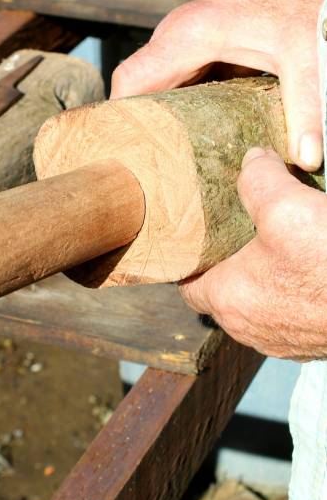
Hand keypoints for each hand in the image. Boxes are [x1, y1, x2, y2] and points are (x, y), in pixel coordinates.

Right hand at [111, 0, 326, 171]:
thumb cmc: (299, 4)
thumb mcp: (305, 57)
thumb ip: (306, 108)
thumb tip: (308, 158)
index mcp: (189, 36)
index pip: (129, 81)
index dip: (119, 120)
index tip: (125, 156)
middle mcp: (175, 38)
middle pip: (134, 92)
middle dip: (136, 130)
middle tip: (148, 173)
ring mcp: (181, 45)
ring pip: (150, 91)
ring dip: (155, 124)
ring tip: (162, 166)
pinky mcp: (192, 53)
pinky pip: (169, 87)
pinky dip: (173, 115)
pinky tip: (186, 144)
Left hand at [180, 148, 326, 358]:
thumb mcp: (287, 206)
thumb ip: (257, 180)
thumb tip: (250, 161)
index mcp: (227, 299)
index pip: (187, 282)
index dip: (189, 255)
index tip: (197, 232)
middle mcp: (248, 328)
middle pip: (223, 290)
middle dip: (229, 260)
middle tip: (240, 227)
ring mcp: (282, 339)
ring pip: (258, 301)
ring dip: (263, 275)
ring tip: (277, 241)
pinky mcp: (312, 339)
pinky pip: (289, 311)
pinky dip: (290, 290)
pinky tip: (307, 264)